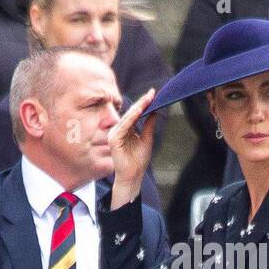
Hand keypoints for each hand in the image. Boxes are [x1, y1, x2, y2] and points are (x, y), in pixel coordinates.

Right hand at [107, 88, 157, 209]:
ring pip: (128, 117)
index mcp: (126, 130)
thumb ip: (148, 125)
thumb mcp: (147, 139)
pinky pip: (124, 126)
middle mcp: (118, 130)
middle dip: (142, 103)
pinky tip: (140, 110)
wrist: (133, 176)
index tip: (153, 94)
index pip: (135, 114)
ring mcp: (114, 134)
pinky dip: (132, 117)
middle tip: (152, 93)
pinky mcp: (113, 140)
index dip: (144, 104)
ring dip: (138, 107)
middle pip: (131, 113)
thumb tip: (154, 111)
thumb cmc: (138, 161)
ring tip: (148, 99)